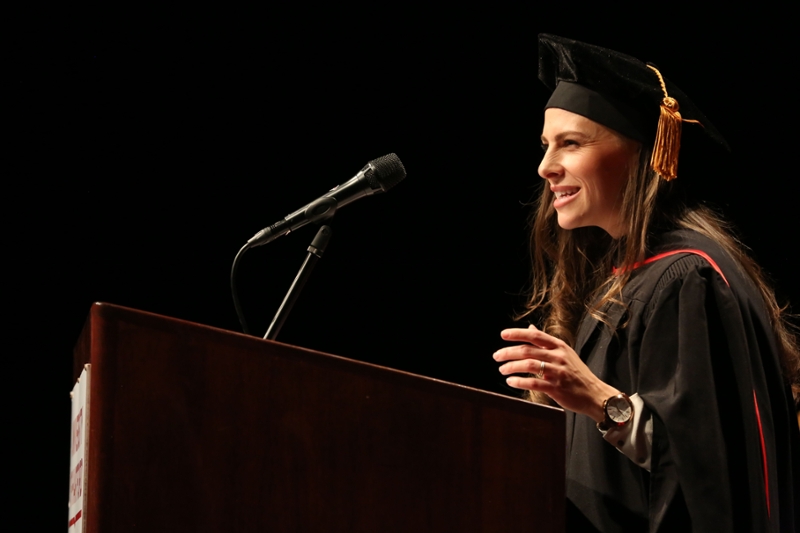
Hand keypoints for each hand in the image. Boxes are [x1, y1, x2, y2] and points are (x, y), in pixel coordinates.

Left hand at [493, 325, 619, 421]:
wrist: (595, 394)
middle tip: (496, 356)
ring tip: (502, 370)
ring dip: (512, 367)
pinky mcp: (556, 388)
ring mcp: (558, 372)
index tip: (503, 334)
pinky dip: (519, 382)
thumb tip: (531, 328)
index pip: (535, 336)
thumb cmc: (577, 373)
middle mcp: (558, 357)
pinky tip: (511, 382)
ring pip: (529, 365)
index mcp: (559, 346)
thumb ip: (546, 342)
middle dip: (508, 352)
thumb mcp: (564, 353)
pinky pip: (533, 383)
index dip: (517, 334)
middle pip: (528, 350)